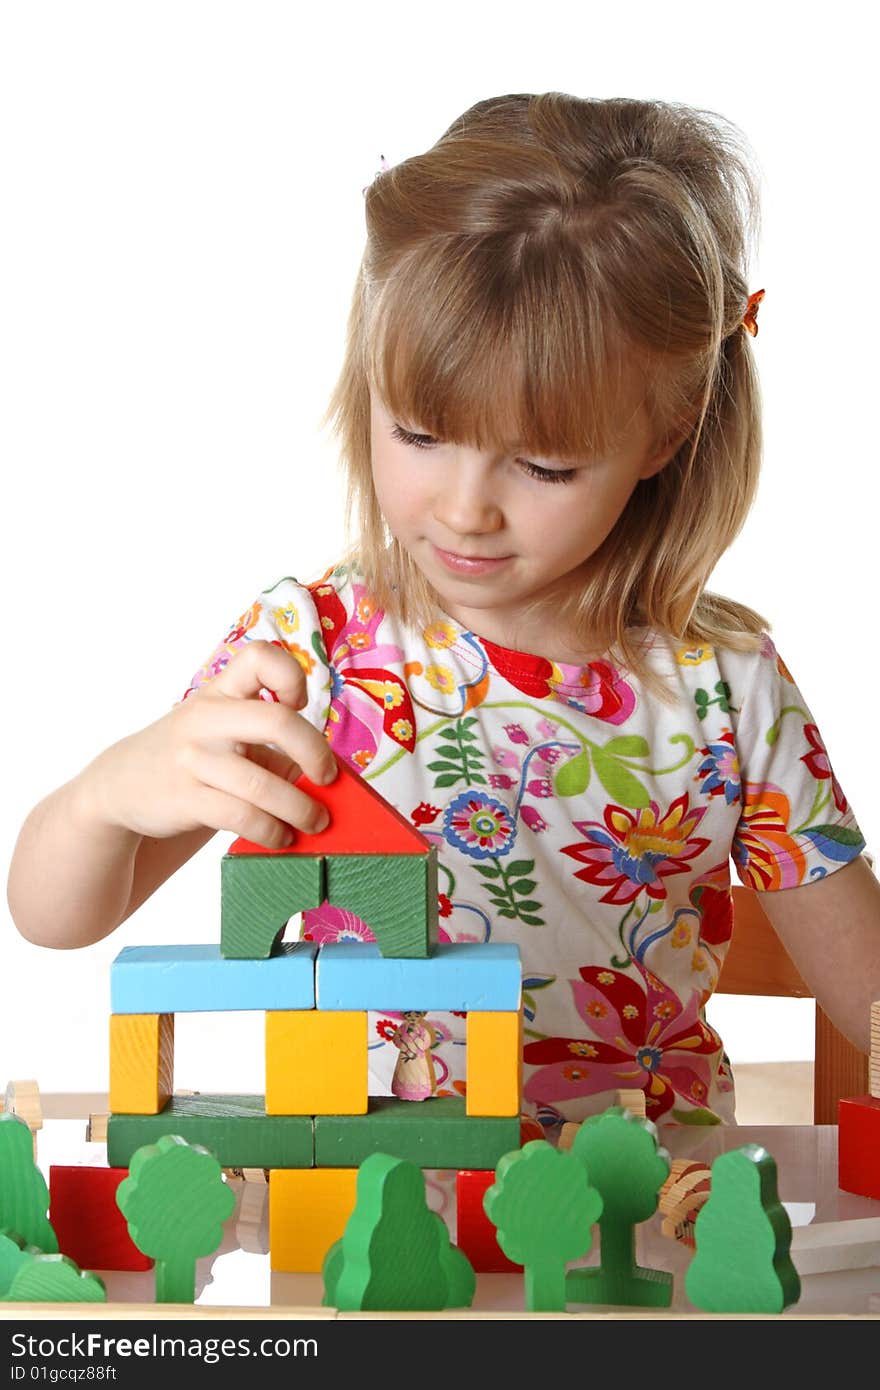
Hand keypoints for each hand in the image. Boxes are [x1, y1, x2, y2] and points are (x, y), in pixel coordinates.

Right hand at [82, 640, 336, 847]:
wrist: (121, 786)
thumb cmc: (192, 756)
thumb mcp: (221, 730)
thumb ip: (268, 741)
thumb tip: (324, 775)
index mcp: (221, 692)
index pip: (260, 657)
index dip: (291, 676)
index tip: (298, 705)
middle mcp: (207, 718)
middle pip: (277, 721)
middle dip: (314, 752)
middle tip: (327, 777)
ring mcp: (193, 757)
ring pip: (262, 783)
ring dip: (299, 808)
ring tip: (314, 821)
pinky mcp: (185, 798)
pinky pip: (241, 816)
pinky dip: (270, 830)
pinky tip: (279, 837)